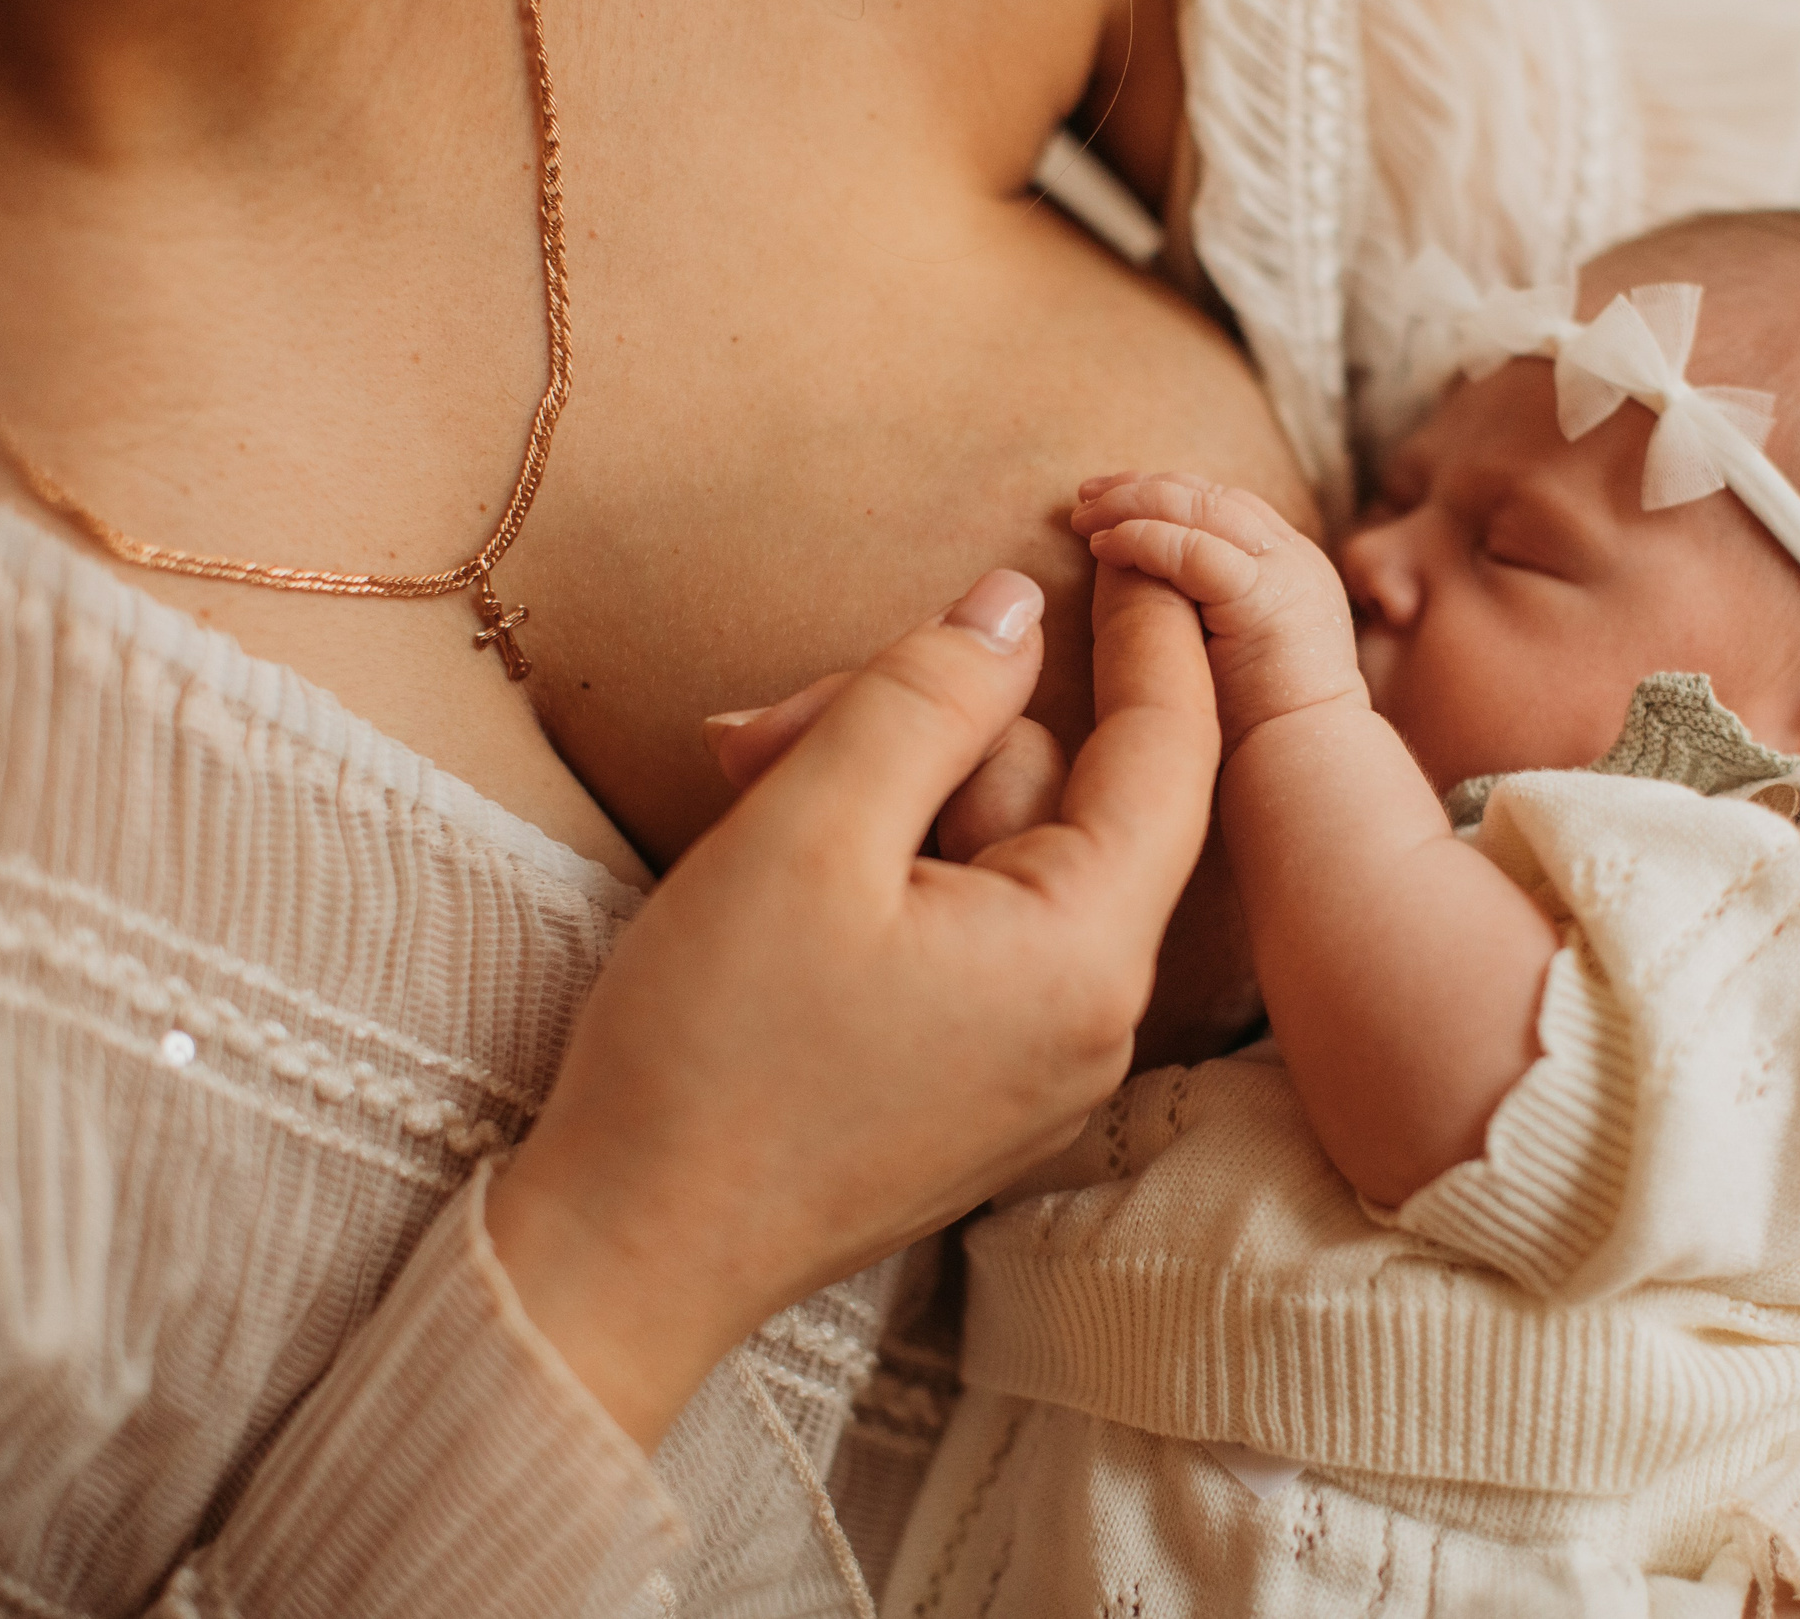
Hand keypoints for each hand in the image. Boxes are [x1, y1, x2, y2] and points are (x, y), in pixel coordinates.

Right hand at [486, 567, 1217, 1448]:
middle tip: (765, 725)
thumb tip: (1015, 606)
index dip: (1153, 636)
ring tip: (743, 788)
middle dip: (926, 733)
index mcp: (1085, 954)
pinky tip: (784, 864)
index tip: (1133, 543)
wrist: (630, 1256)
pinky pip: (976, 934)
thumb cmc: (711, 1051)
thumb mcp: (808, 832)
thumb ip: (924, 698)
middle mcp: (1099, 1020)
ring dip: (887, 799)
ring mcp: (1045, 1065)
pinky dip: (895, 875)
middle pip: (1054, 804)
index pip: (1169, 755)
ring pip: (1001, 863)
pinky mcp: (985, 1089)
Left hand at [1073, 471, 1367, 753]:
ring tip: (1083, 518)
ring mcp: (1286, 571)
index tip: (1107, 500)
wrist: (1309, 768)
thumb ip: (1195, 611)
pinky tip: (1105, 548)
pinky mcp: (1267, 597)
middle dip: (1140, 488)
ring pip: (1200, 510)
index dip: (1161, 493)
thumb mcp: (1225, 650)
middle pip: (1209, 495)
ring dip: (1133, 506)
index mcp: (1290, 566)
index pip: (1221, 506)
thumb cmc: (1260, 732)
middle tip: (1084, 495)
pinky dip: (1144, 540)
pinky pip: (1194, 552)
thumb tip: (1127, 586)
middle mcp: (1293, 557)